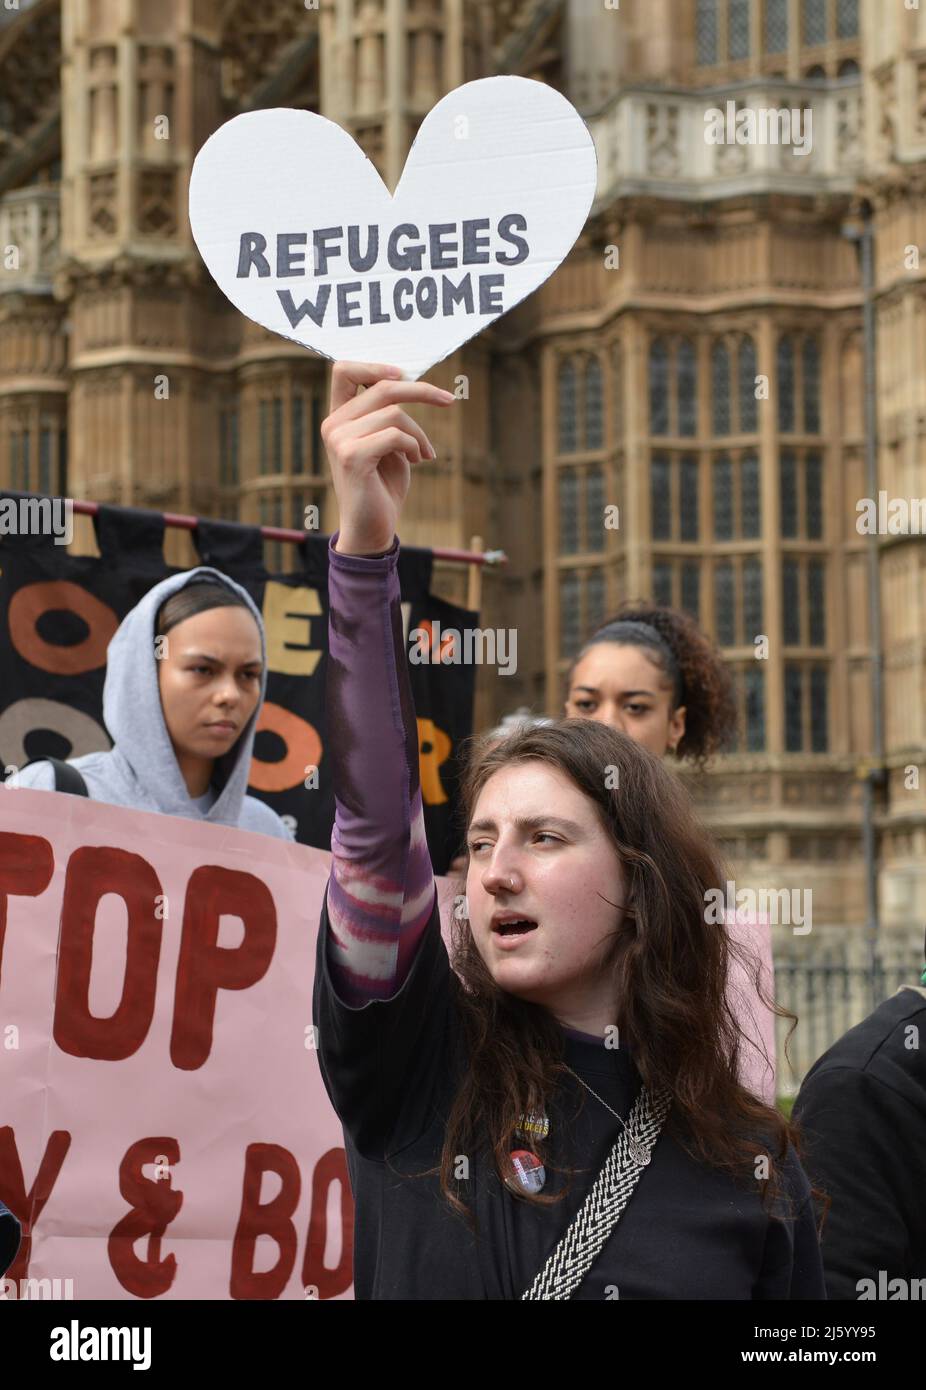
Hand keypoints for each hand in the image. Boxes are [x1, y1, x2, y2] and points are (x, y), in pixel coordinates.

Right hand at [322, 362, 455, 555]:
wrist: (372, 528)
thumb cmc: (383, 485)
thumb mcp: (390, 442)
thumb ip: (389, 414)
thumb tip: (409, 382)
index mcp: (339, 417)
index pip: (344, 370)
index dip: (375, 365)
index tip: (404, 375)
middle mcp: (333, 424)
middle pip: (382, 387)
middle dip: (422, 391)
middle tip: (449, 400)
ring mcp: (338, 439)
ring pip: (395, 414)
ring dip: (419, 434)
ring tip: (423, 454)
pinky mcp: (351, 456)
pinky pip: (395, 435)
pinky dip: (414, 446)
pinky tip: (417, 460)